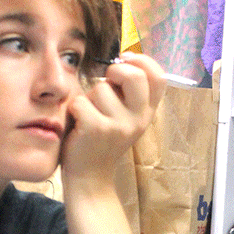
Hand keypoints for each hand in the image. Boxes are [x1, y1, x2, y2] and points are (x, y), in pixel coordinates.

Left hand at [61, 52, 165, 187]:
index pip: (159, 77)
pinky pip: (81, 102)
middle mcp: (139, 119)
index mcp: (148, 112)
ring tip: (90, 115)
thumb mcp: (125, 115)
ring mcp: (120, 125)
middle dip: (116, 70)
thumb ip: (129, 91)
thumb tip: (124, 58)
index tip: (126, 60)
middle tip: (106, 82)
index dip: (143, 61)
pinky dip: (74, 109)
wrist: (90, 176)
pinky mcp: (98, 129)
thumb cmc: (102, 138)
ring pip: (100, 88)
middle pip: (135, 75)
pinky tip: (78, 124)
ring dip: (89, 97)